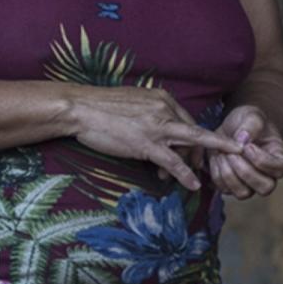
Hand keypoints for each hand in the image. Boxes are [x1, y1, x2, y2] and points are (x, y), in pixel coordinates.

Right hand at [62, 85, 246, 192]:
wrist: (81, 109)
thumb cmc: (100, 107)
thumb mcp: (132, 102)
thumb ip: (148, 111)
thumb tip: (153, 125)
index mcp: (162, 98)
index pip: (186, 119)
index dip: (191, 138)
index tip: (190, 150)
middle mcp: (164, 109)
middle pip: (194, 132)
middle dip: (201, 151)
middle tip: (198, 166)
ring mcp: (157, 127)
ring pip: (191, 145)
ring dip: (198, 162)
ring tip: (200, 177)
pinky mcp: (147, 144)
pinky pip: (173, 162)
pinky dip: (186, 175)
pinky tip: (193, 185)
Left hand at [208, 106, 282, 199]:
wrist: (234, 128)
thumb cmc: (249, 122)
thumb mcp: (252, 115)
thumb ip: (252, 124)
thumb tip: (242, 140)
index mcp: (278, 158)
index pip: (280, 169)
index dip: (262, 160)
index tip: (248, 146)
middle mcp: (267, 176)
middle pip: (265, 188)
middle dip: (246, 171)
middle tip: (233, 153)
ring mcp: (250, 184)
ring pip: (243, 193)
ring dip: (229, 174)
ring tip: (223, 153)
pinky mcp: (231, 186)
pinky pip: (224, 189)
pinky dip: (217, 173)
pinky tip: (216, 156)